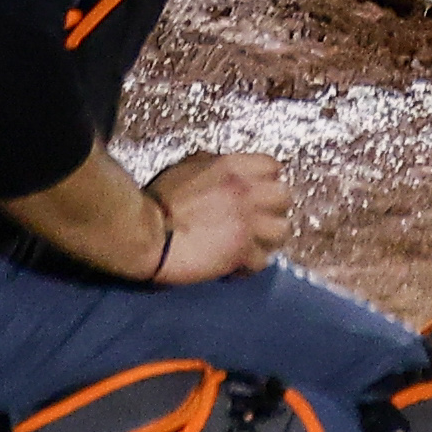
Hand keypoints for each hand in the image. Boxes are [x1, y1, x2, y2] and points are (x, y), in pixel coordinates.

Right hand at [145, 149, 293, 283]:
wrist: (146, 233)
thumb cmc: (157, 201)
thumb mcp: (184, 168)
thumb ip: (210, 164)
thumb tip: (219, 165)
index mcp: (232, 167)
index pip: (272, 166)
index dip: (266, 182)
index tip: (256, 195)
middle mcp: (246, 190)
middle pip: (285, 197)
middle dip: (272, 210)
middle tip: (255, 222)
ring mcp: (247, 221)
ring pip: (282, 231)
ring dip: (267, 240)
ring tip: (250, 247)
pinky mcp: (242, 250)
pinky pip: (262, 262)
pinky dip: (249, 267)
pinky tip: (233, 268)